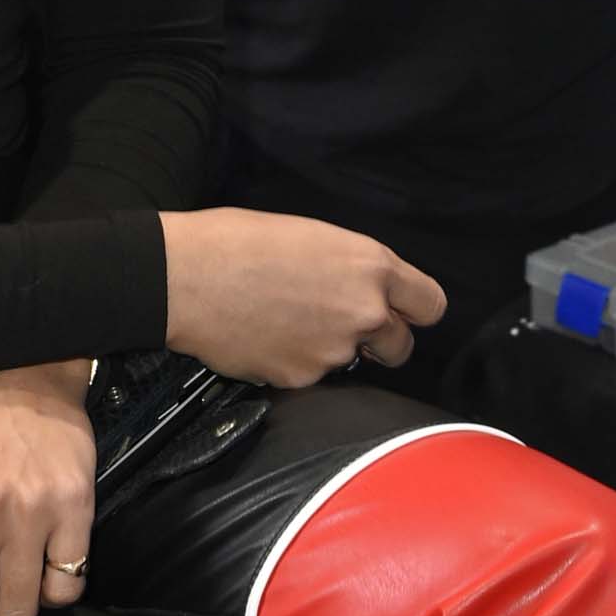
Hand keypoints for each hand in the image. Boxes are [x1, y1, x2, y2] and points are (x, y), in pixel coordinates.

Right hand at [160, 208, 446, 386]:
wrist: (185, 277)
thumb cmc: (239, 241)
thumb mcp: (313, 236)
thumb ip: (352, 268)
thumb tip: (364, 289)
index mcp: (370, 266)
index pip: (430, 304)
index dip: (414, 309)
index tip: (401, 311)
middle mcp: (363, 312)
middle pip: (401, 345)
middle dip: (379, 340)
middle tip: (340, 323)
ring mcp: (334, 351)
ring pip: (351, 361)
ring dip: (330, 348)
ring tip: (286, 321)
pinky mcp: (301, 379)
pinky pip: (311, 376)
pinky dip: (294, 362)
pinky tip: (265, 337)